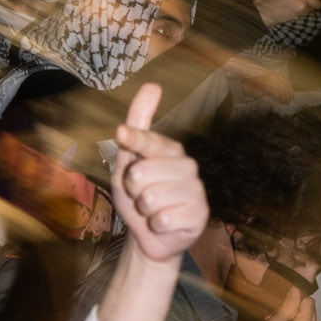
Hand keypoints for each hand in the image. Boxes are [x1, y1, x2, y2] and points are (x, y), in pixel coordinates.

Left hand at [110, 84, 207, 263]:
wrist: (150, 236)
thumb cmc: (138, 195)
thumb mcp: (129, 160)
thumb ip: (139, 127)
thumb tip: (153, 85)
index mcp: (171, 150)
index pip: (149, 139)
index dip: (132, 140)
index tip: (121, 133)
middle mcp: (188, 166)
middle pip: (140, 174)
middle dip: (132, 190)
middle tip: (140, 195)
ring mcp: (196, 191)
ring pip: (150, 198)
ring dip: (144, 209)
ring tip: (153, 210)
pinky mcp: (200, 215)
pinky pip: (163, 219)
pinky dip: (155, 225)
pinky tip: (164, 223)